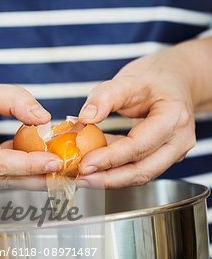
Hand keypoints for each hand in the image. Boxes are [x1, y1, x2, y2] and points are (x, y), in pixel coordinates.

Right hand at [0, 69, 61, 183]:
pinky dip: (20, 171)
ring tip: (63, 173)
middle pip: (2, 178)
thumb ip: (14, 100)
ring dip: (32, 177)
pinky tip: (43, 167)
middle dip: (38, 177)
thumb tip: (45, 119)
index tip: (56, 162)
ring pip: (2, 181)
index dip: (28, 164)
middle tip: (70, 175)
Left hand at [77, 42, 200, 187]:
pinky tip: (95, 165)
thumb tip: (84, 118)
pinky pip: (138, 168)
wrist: (176, 80)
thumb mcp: (129, 79)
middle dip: (108, 179)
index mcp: (173, 118)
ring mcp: (174, 153)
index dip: (110, 158)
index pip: (139, 146)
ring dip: (109, 178)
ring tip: (83, 176)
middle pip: (142, 170)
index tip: (85, 164)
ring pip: (140, 174)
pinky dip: (115, 169)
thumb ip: (105, 96)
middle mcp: (179, 141)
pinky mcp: (163, 158)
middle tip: (80, 178)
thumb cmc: (155, 78)